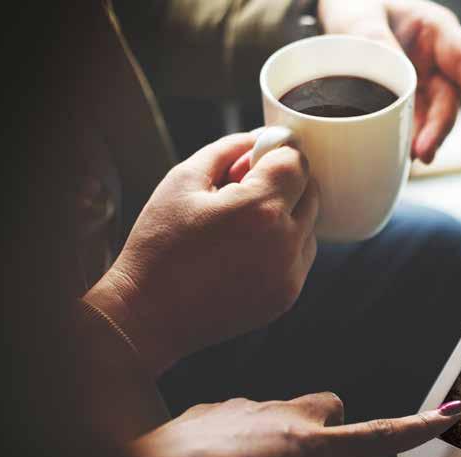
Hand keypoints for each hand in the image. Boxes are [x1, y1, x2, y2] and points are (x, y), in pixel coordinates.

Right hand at [84, 131, 317, 375]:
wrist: (149, 314)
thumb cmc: (159, 246)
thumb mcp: (183, 181)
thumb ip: (228, 150)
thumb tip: (259, 138)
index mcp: (260, 209)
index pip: (297, 162)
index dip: (277, 153)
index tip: (257, 159)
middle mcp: (285, 242)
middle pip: (311, 191)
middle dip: (284, 182)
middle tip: (244, 189)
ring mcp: (290, 273)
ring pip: (310, 224)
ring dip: (288, 213)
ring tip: (241, 223)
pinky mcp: (288, 296)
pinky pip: (302, 255)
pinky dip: (285, 244)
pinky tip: (246, 248)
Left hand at [135, 394, 460, 456]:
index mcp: (308, 446)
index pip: (375, 438)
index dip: (414, 429)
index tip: (448, 413)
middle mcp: (285, 416)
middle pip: (331, 408)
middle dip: (329, 435)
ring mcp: (250, 405)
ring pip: (286, 418)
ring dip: (281, 445)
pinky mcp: (219, 406)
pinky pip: (249, 420)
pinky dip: (245, 443)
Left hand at [318, 0, 460, 162]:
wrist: (349, 21)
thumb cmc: (362, 7)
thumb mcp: (362, 13)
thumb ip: (374, 37)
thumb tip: (390, 73)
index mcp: (437, 31)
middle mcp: (439, 62)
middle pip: (448, 100)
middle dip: (439, 128)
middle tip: (424, 152)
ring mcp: (426, 87)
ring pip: (432, 119)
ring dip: (423, 140)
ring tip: (409, 158)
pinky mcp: (410, 106)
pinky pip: (413, 126)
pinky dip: (405, 141)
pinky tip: (397, 154)